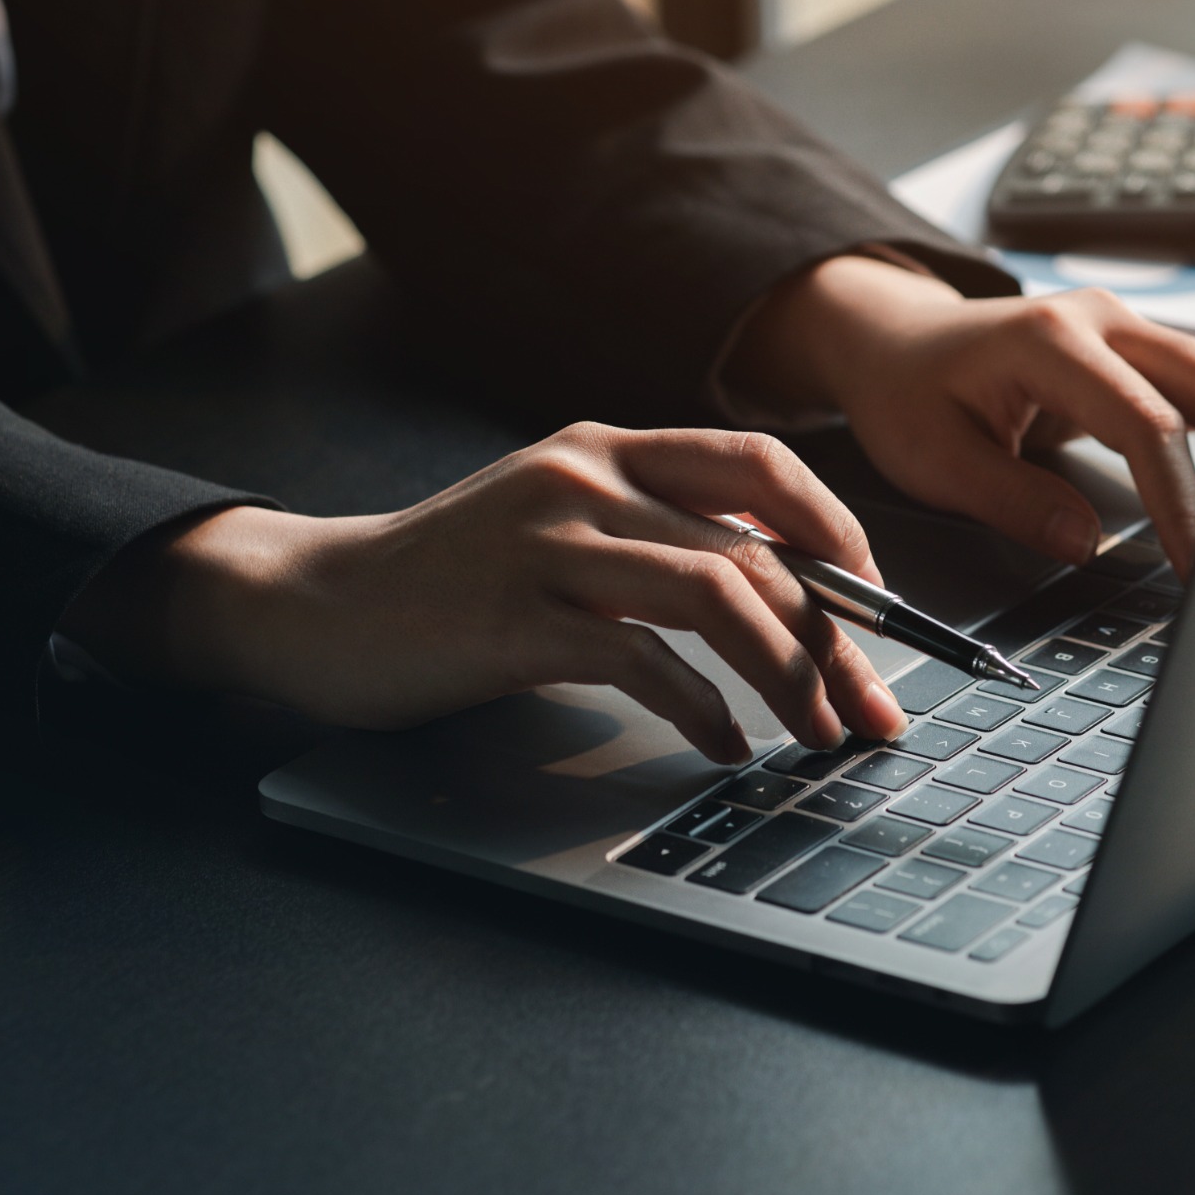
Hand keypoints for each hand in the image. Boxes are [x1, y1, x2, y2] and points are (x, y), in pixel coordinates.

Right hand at [59, 424, 907, 760]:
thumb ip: (650, 533)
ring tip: (816, 735)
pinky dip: (702, 711)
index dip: (840, 535)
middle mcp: (586, 477)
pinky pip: (644, 660)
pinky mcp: (517, 616)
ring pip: (718, 595)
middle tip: (874, 709)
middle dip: (837, 638)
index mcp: (606, 447)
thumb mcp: (559, 523)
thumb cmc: (450, 579)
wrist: (314, 604)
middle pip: (757, 549)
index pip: (761, 466)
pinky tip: (725, 748)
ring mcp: (550, 542)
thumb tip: (778, 591)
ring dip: (789, 674)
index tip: (880, 611)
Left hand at [726, 255, 1194, 575]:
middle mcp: (1103, 319)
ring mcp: (1130, 327)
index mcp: (1048, 339)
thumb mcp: (934, 459)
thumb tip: (1087, 544)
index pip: (1146, 424)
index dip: (1181, 500)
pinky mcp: (1144, 349)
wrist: (897, 340)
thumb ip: (1012, 500)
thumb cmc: (907, 394)